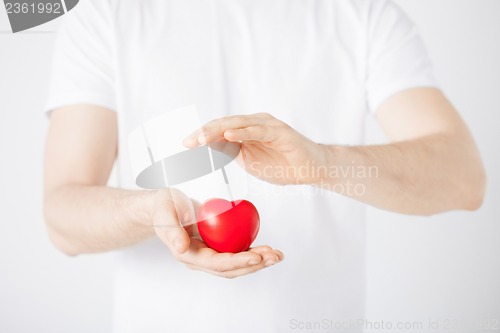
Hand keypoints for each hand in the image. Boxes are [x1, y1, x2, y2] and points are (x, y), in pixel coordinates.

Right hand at [151, 188, 283, 278]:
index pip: (216, 263)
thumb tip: (181, 248)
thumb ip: (171, 231)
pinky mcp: (216, 248)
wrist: (163, 206)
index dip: (238, 261)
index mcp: (188, 255)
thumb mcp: (165, 213)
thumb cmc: (164, 206)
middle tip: (274, 257)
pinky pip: (237, 253)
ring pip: (237, 264)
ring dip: (258, 261)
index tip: (256, 256)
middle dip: (255, 265)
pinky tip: (268, 249)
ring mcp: (209, 255)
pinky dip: (254, 252)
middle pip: (231, 269)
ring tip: (277, 255)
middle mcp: (200, 260)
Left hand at [183, 113, 324, 184]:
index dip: (202, 136)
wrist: (311, 169)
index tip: (185, 144)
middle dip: (204, 133)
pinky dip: (242, 132)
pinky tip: (228, 135)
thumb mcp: (250, 162)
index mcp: (245, 131)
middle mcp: (254, 123)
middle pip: (224, 124)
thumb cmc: (282, 166)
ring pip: (237, 124)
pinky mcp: (279, 131)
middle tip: (188, 142)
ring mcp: (267, 125)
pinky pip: (257, 130)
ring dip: (217, 131)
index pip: (219, 130)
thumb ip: (232, 153)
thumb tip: (209, 149)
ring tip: (201, 138)